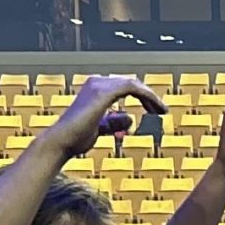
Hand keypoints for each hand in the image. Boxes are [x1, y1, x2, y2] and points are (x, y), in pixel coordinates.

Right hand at [48, 74, 163, 158]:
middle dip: (148, 96)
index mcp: (94, 90)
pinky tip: (156, 108)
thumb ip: (113, 122)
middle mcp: (95, 83)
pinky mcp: (103, 92)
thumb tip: (129, 118)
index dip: (141, 97)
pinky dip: (147, 96)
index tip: (154, 110)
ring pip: (133, 83)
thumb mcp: (100, 129)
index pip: (123, 87)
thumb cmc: (76, 138)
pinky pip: (132, 87)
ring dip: (150, 96)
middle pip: (130, 83)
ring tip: (162, 111)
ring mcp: (98, 85)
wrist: (62, 141)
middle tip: (162, 110)